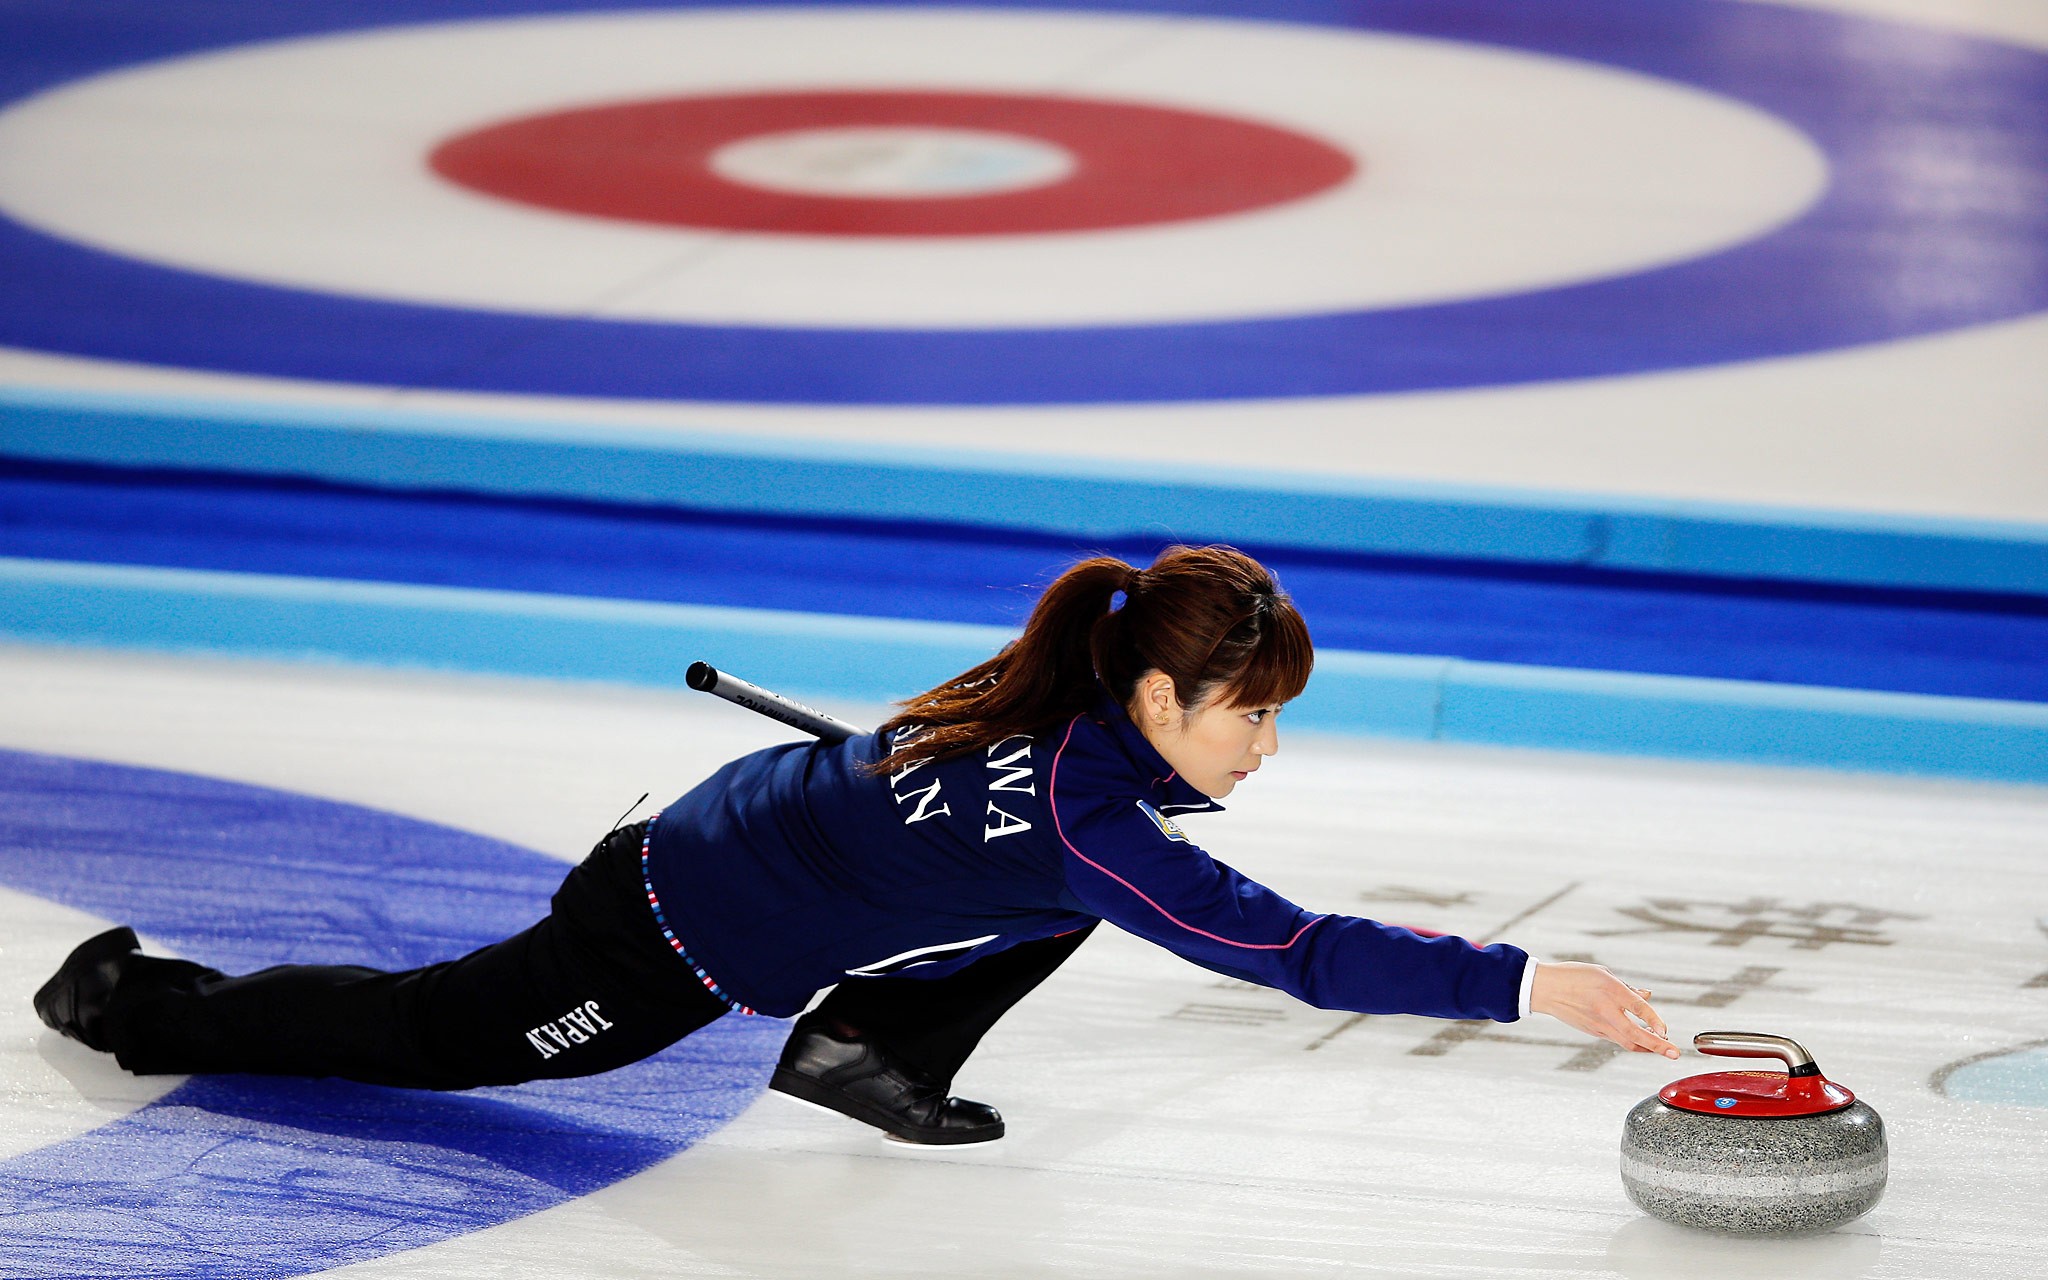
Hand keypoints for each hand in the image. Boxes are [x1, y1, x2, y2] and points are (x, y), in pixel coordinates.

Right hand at [1529, 961, 1678, 1058]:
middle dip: (1658, 1046)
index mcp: (1610, 991)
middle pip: (1636, 1035)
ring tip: (1662, 1049)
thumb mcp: (1603, 974)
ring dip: (1647, 1048)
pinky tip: (1640, 1039)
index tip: (1666, 1031)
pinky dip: (1632, 1042)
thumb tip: (1647, 996)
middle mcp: (1606, 1011)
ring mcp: (1599, 1024)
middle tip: (1675, 1054)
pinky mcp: (1593, 1031)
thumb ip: (1627, 987)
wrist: (1545, 990)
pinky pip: (1617, 1040)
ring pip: (1628, 1043)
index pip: (1639, 1009)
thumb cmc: (1573, 976)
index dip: (1655, 1021)